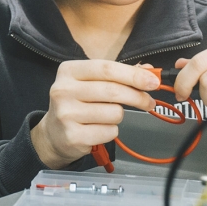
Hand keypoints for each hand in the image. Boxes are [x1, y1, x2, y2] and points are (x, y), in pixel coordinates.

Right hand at [30, 60, 160, 168]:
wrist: (53, 133)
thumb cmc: (77, 103)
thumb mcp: (91, 82)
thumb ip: (119, 75)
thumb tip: (148, 72)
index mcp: (69, 71)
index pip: (107, 69)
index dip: (133, 75)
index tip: (153, 81)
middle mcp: (63, 90)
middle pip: (113, 91)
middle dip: (138, 97)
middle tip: (149, 101)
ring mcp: (66, 114)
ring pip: (114, 113)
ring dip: (118, 116)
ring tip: (106, 117)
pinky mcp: (73, 136)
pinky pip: (109, 132)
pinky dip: (111, 131)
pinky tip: (98, 129)